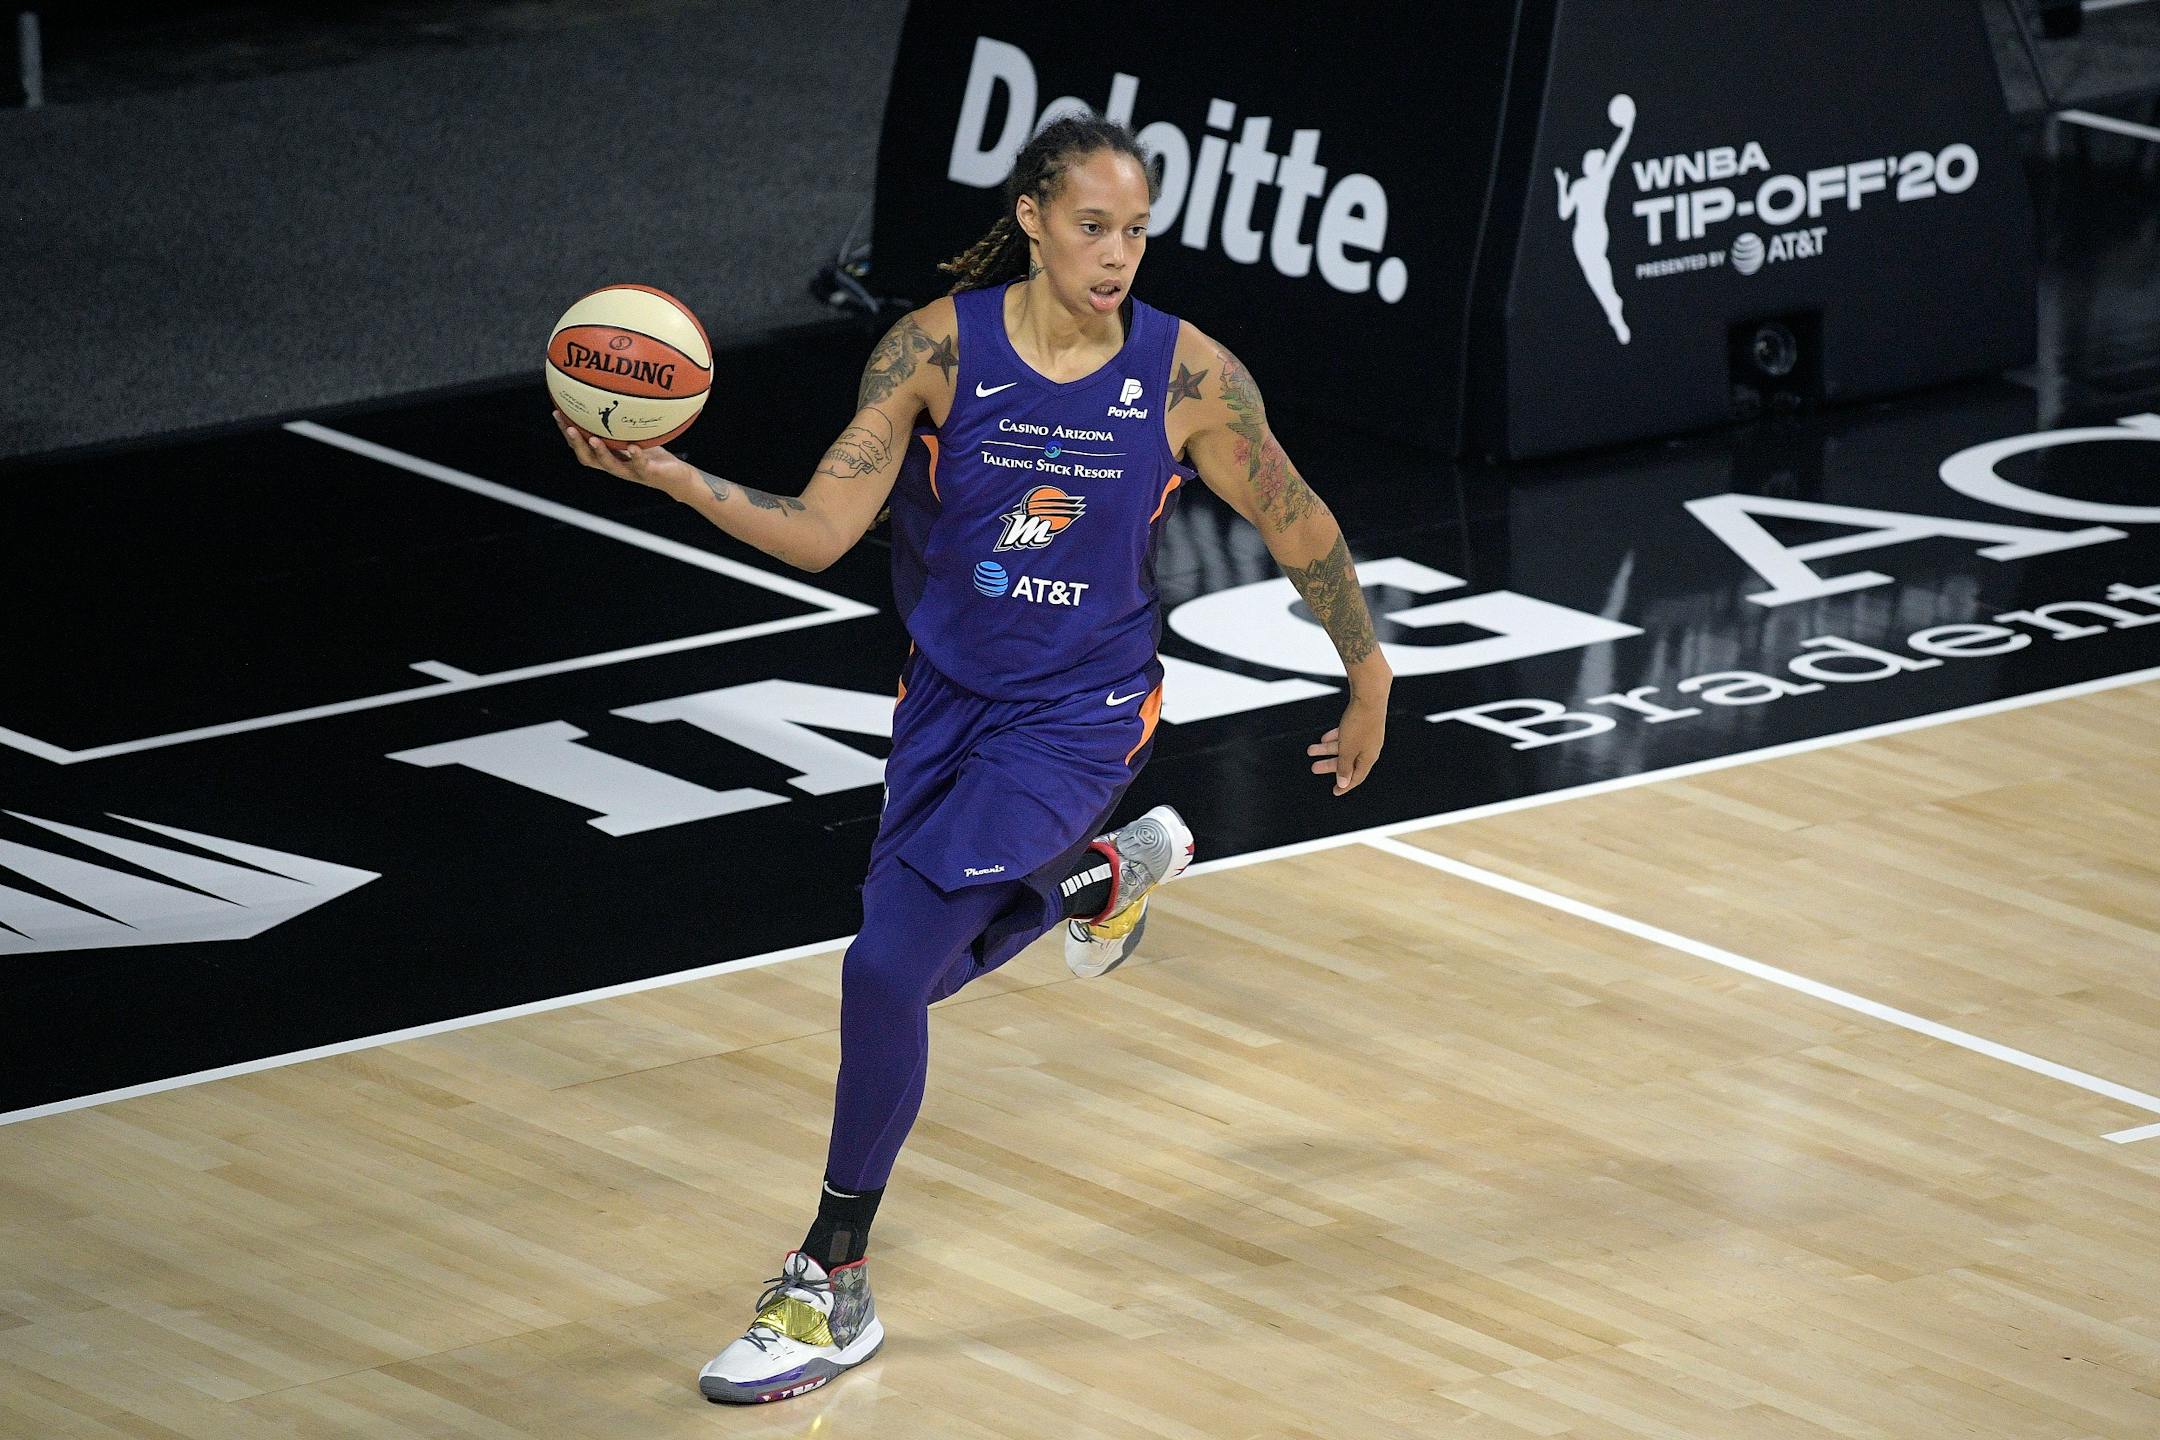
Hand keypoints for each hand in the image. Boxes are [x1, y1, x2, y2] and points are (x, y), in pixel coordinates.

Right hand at [552, 409, 694, 500]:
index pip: (582, 445)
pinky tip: (633, 447)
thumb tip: (615, 393)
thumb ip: (625, 422)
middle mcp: (616, 466)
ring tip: (593, 439)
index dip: (567, 431)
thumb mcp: (637, 435)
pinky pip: (640, 466)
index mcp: (609, 456)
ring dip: (600, 452)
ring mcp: (631, 471)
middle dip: (576, 443)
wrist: (677, 478)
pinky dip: (635, 456)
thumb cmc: (655, 456)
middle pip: (588, 458)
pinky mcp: (648, 474)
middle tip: (568, 426)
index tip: (557, 412)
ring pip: (610, 465)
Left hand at [1307, 692, 1386, 796]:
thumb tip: (1343, 783)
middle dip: (1330, 765)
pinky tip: (1323, 738)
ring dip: (1327, 750)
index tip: (1335, 792)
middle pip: (1347, 761)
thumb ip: (1344, 766)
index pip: (1357, 777)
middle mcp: (1369, 748)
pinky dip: (1335, 738)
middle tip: (1313, 768)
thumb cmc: (1359, 723)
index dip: (1345, 785)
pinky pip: (1346, 735)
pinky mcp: (1362, 723)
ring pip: (1344, 747)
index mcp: (1369, 757)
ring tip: (1311, 750)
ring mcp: (1366, 735)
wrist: (1369, 695)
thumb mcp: (1348, 749)